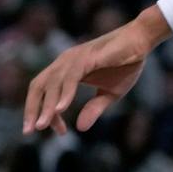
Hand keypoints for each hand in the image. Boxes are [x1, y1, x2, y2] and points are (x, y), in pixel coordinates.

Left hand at [25, 8, 168, 133]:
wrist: (142, 40)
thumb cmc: (127, 63)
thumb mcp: (111, 93)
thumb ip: (94, 108)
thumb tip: (81, 128)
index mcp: (67, 69)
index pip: (45, 92)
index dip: (45, 112)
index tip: (59, 131)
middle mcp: (65, 62)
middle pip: (38, 86)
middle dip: (32, 109)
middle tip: (30, 131)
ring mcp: (74, 58)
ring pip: (52, 84)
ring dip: (46, 106)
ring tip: (42, 126)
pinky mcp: (86, 57)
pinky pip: (70, 77)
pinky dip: (64, 93)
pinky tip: (61, 109)